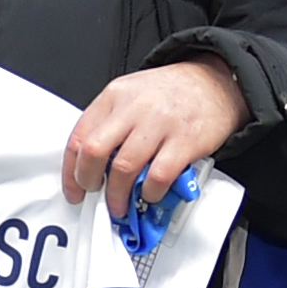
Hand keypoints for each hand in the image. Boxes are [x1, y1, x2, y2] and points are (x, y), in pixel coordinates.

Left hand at [63, 59, 242, 210]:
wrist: (216, 82)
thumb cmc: (172, 93)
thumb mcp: (131, 95)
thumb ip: (110, 123)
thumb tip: (91, 165)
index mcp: (114, 96)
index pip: (79, 136)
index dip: (69, 170)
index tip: (73, 189)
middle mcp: (133, 107)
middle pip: (94, 152)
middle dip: (88, 181)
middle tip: (94, 194)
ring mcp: (159, 123)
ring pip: (123, 168)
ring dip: (117, 196)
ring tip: (121, 205)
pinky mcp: (185, 141)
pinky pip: (158, 176)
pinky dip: (149, 193)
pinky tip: (150, 193)